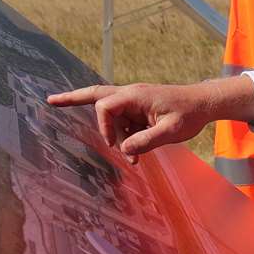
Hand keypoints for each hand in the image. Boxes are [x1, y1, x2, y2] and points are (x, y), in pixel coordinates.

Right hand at [47, 77, 253, 162]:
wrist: (203, 105)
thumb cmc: (188, 114)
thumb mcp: (170, 131)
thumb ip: (147, 140)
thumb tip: (124, 150)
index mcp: (134, 95)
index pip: (104, 105)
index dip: (104, 127)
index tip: (115, 145)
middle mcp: (130, 94)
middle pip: (95, 94)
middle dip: (72, 98)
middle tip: (50, 101)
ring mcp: (133, 101)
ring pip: (111, 115)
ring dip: (115, 136)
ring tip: (134, 160)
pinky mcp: (138, 109)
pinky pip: (123, 122)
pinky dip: (125, 136)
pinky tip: (138, 151)